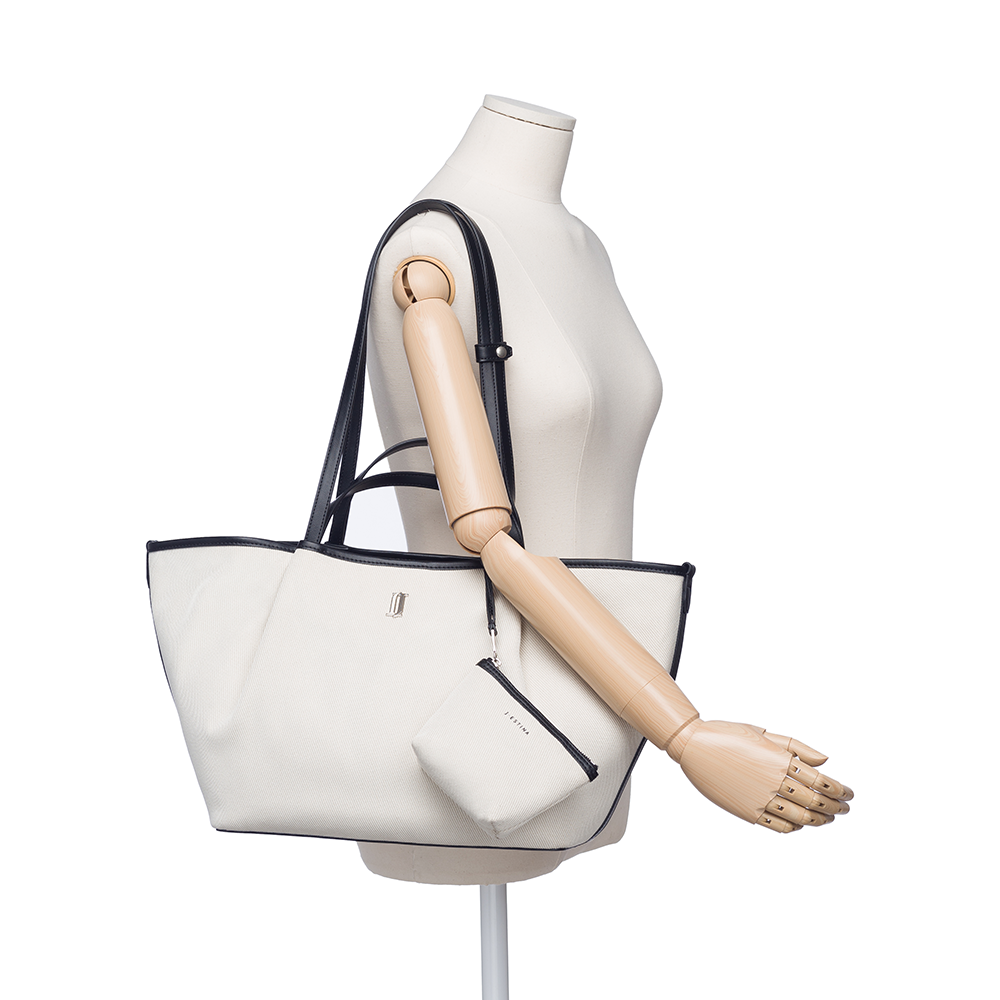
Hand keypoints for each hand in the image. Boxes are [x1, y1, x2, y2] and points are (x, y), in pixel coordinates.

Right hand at [673, 720, 852, 832]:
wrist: (692, 745)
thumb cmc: (727, 733)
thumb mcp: (763, 732)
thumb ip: (796, 747)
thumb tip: (825, 761)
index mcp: (779, 759)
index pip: (822, 781)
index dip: (840, 790)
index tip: (849, 793)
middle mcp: (773, 781)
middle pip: (815, 801)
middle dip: (835, 806)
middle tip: (845, 807)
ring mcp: (760, 798)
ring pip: (801, 817)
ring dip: (819, 819)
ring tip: (827, 818)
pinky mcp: (747, 812)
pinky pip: (778, 825)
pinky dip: (794, 827)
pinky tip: (800, 824)